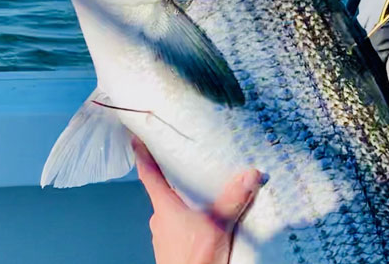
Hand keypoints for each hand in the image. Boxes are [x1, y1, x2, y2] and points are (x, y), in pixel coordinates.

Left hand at [133, 138, 260, 263]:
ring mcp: (163, 235)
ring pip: (173, 209)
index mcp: (164, 207)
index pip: (148, 174)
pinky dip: (190, 217)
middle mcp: (159, 219)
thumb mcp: (218, 226)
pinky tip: (206, 219)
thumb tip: (250, 174)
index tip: (138, 137)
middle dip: (175, 177)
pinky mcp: (172, 247)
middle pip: (164, 190)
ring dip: (185, 200)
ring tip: (204, 191)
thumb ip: (233, 199)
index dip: (142, 154)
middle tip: (187, 161)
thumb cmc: (194, 260)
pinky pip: (179, 225)